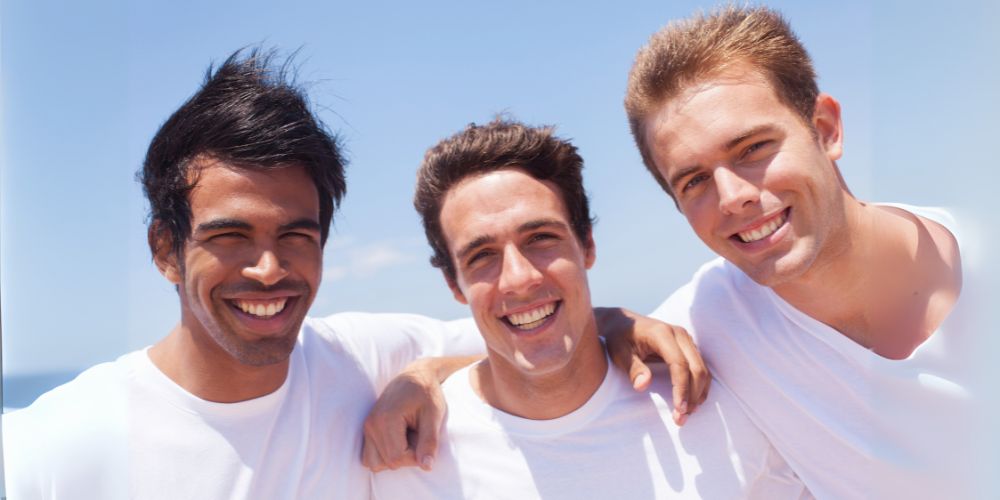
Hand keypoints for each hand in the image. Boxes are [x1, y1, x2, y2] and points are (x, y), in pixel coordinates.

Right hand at [362, 359, 443, 471]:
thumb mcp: (434, 415)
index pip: (397, 457)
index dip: (415, 458)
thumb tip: (426, 467)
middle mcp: (371, 424)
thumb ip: (430, 442)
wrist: (415, 376)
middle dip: (407, 456)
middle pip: (387, 462)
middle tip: (417, 436)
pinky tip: (399, 440)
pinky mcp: (367, 429)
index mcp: (386, 419)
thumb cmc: (427, 393)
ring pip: (375, 463)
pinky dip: (384, 455)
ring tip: (407, 438)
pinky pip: (370, 456)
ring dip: (394, 458)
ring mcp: (367, 427)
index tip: (425, 442)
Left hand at [596, 307, 708, 425]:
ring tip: (686, 415)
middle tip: (681, 418)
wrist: (620, 322)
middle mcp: (679, 334)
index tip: (678, 409)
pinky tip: (692, 404)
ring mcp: (686, 340)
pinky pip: (700, 369)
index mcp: (662, 334)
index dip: (681, 388)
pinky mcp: (688, 347)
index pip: (679, 364)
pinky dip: (699, 387)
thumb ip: (632, 368)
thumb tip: (642, 385)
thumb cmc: (617, 338)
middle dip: (693, 396)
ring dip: (698, 394)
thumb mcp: (618, 352)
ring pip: (702, 370)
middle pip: (697, 368)